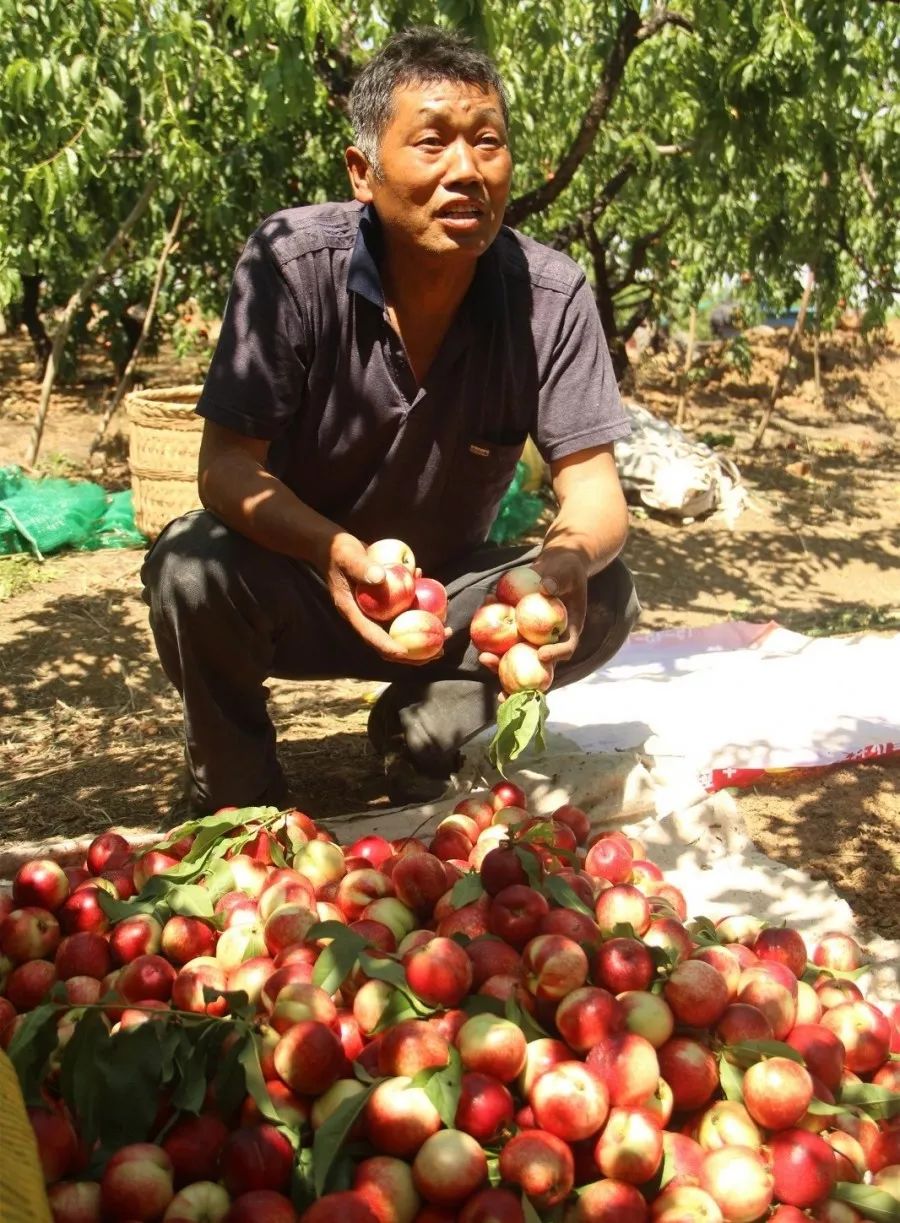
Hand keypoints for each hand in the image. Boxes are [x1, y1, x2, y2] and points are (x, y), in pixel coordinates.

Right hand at [322, 533, 449, 665]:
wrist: (333, 546)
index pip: (371, 636)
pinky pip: (405, 610)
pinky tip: (438, 602)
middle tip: (439, 649)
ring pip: (402, 628)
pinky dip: (421, 609)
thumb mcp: (347, 555)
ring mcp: (376, 610)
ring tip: (447, 631)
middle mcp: (365, 616)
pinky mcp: (384, 601)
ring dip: (424, 632)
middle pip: (390, 641)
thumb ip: (361, 567)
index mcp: (353, 612)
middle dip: (415, 651)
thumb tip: (380, 578)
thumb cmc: (338, 550)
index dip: (389, 647)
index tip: (407, 652)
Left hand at [478, 547, 586, 679]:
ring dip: (500, 660)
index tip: (542, 654)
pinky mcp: (518, 628)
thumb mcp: (565, 570)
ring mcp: (533, 635)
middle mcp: (551, 638)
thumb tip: (546, 587)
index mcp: (569, 629)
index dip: (556, 654)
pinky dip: (490, 634)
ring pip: (518, 654)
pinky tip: (477, 627)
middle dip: (523, 673)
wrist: (552, 566)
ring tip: (483, 658)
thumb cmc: (565, 568)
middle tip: (508, 674)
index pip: (567, 647)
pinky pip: (504, 635)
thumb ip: (558, 579)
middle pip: (539, 661)